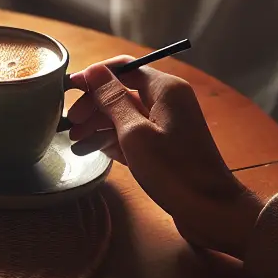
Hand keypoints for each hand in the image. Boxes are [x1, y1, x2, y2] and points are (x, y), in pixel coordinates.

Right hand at [66, 58, 262, 256]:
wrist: (209, 210)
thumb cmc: (173, 169)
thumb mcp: (135, 133)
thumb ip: (112, 100)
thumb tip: (93, 71)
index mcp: (165, 89)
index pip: (124, 68)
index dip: (94, 76)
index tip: (68, 89)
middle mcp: (166, 101)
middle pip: (121, 92)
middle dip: (93, 106)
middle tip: (70, 124)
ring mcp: (165, 124)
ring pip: (123, 115)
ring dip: (98, 126)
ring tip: (75, 142)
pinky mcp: (162, 146)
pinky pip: (131, 135)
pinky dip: (111, 141)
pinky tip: (89, 151)